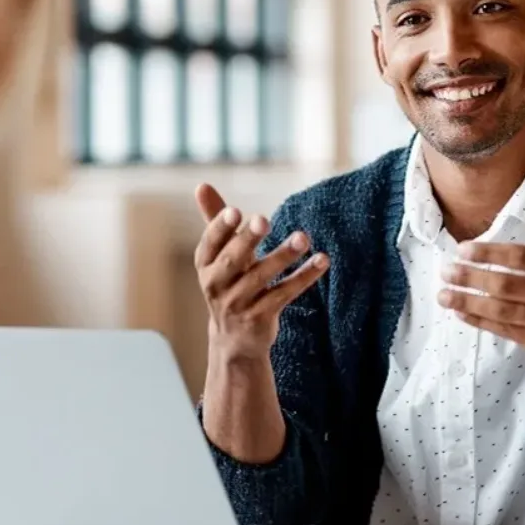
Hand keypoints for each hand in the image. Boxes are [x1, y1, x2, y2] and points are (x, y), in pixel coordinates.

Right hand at [194, 183, 327, 363]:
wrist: (235, 340)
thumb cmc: (230, 284)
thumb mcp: (219, 256)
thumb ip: (216, 221)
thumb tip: (202, 185)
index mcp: (206, 265)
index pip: (210, 244)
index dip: (220, 228)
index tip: (235, 211)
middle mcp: (217, 285)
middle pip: (233, 260)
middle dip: (247, 240)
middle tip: (264, 220)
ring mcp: (238, 304)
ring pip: (261, 278)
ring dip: (283, 256)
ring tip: (303, 237)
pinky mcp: (261, 318)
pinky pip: (284, 294)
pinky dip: (303, 277)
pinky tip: (322, 261)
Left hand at [437, 190, 524, 366]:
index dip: (492, 254)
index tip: (463, 250)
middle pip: (508, 286)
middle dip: (473, 278)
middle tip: (445, 271)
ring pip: (503, 312)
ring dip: (469, 303)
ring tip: (443, 294)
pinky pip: (506, 331)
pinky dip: (480, 322)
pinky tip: (460, 313)